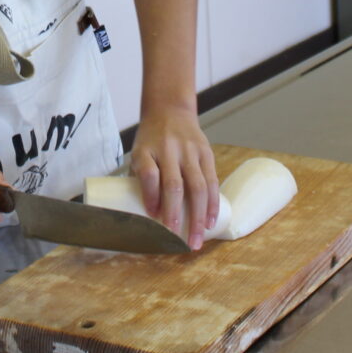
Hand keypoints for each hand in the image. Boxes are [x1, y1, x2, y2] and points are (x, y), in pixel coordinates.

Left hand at [131, 106, 219, 248]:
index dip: (150, 196)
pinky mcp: (206, 152)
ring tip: (196, 240)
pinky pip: (212, 181)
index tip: (153, 216)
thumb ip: (142, 179)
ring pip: (197, 187)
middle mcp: (168, 150)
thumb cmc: (150, 140)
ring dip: (198, 216)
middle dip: (176, 216)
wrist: (169, 109)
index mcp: (146, 150)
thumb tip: (146, 218)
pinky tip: (210, 221)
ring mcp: (189, 150)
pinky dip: (212, 204)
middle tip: (178, 242)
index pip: (148, 174)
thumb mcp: (139, 153)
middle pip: (174, 185)